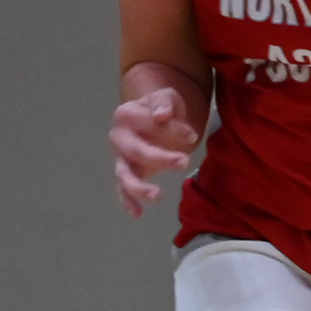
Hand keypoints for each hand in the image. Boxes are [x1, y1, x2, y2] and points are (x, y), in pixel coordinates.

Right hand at [110, 87, 198, 213]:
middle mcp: (119, 137)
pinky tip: (137, 213)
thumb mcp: (167, 97)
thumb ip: (164, 103)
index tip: (192, 136)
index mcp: (127, 114)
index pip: (146, 123)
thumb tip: (162, 115)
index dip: (170, 129)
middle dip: (159, 158)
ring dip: (139, 187)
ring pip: (124, 174)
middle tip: (184, 162)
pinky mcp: (126, 172)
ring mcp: (120, 157)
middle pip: (135, 151)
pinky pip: (123, 189)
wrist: (155, 116)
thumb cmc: (162, 108)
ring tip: (157, 195)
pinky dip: (127, 201)